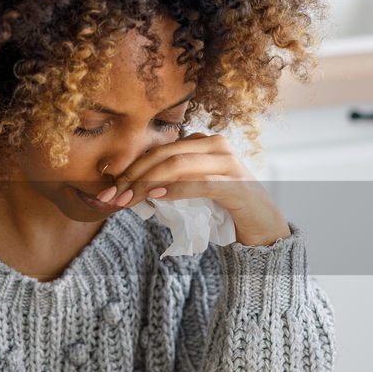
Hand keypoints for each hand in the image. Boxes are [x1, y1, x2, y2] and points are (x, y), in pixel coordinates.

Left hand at [97, 132, 290, 246]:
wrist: (264, 228)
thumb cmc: (224, 209)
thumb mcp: (192, 192)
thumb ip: (168, 184)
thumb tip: (131, 190)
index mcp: (202, 143)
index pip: (158, 152)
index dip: (130, 170)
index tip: (108, 191)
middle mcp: (215, 145)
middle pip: (163, 156)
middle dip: (132, 177)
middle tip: (111, 198)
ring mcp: (228, 163)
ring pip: (176, 166)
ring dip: (146, 184)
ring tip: (127, 201)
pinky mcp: (236, 185)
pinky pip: (199, 183)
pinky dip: (174, 190)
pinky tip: (155, 197)